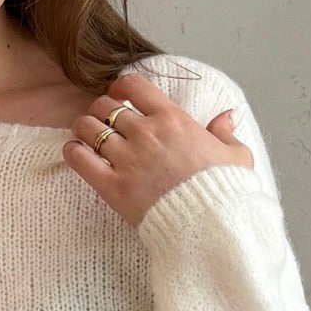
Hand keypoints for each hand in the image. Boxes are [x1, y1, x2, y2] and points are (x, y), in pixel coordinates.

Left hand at [62, 70, 252, 227]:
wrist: (210, 225)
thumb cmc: (224, 191)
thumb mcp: (236, 156)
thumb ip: (225, 133)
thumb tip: (227, 116)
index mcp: (173, 119)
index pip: (134, 84)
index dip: (121, 86)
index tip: (120, 94)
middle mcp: (146, 133)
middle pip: (104, 105)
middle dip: (101, 110)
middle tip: (104, 122)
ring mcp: (127, 159)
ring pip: (87, 127)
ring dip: (84, 128)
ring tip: (88, 137)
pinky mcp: (112, 186)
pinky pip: (78, 158)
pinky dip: (73, 152)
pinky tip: (78, 153)